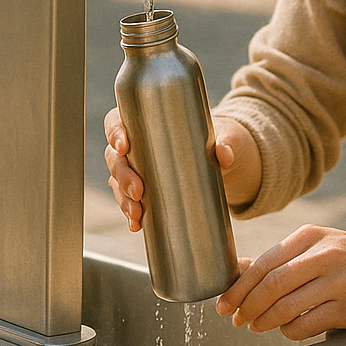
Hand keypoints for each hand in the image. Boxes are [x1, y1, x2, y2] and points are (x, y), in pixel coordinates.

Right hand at [103, 108, 260, 231]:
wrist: (231, 162)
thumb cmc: (223, 137)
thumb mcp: (229, 136)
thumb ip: (228, 141)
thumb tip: (224, 154)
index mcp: (149, 121)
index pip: (119, 120)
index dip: (115, 132)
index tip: (124, 146)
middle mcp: (139, 144)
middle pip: (116, 157)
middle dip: (122, 175)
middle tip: (138, 190)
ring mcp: (141, 169)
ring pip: (118, 182)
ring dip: (123, 199)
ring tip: (137, 213)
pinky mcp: (148, 190)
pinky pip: (130, 201)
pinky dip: (130, 214)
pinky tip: (137, 224)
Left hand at [215, 225, 345, 339]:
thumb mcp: (318, 245)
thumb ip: (280, 258)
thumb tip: (236, 270)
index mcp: (310, 236)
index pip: (263, 263)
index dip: (239, 287)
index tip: (224, 304)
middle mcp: (325, 254)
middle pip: (271, 285)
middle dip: (247, 306)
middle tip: (237, 320)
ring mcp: (339, 281)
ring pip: (287, 306)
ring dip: (265, 321)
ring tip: (257, 326)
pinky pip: (308, 324)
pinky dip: (290, 330)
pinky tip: (287, 329)